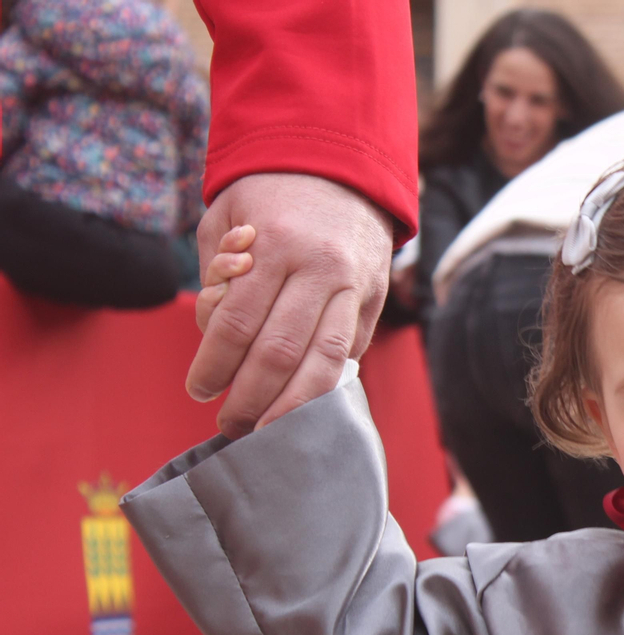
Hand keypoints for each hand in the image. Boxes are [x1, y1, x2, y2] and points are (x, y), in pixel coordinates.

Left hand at [188, 173, 393, 437]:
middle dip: (248, 397)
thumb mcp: (226, 216)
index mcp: (273, 244)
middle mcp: (319, 268)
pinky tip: (302, 403)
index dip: (213, 365)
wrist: (342, 166)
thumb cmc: (271, 196)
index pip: (237, 323)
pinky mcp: (376, 298)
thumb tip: (213, 338)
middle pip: (278, 352)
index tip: (199, 391)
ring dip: (292, 406)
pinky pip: (350, 352)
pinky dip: (325, 383)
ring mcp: (355, 285)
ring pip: (324, 362)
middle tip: (228, 424)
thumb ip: (216, 275)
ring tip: (267, 430)